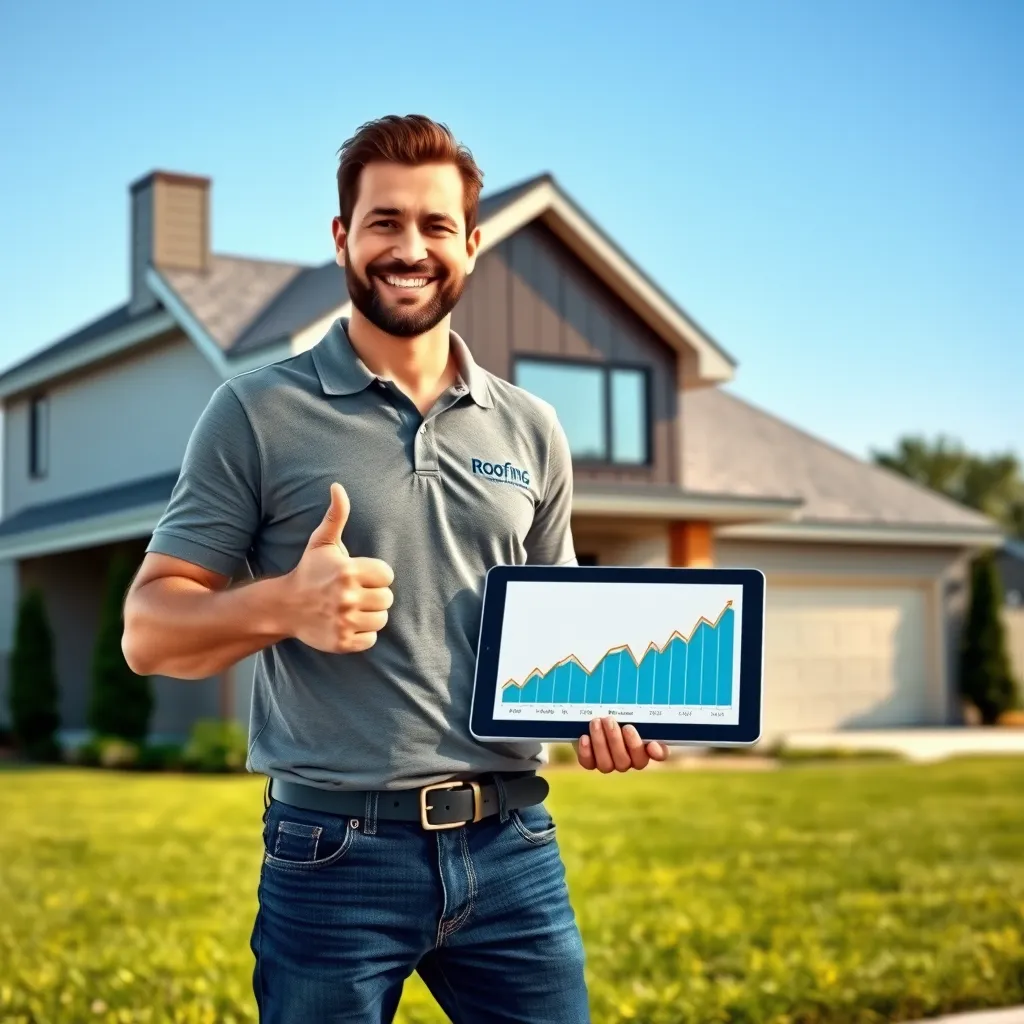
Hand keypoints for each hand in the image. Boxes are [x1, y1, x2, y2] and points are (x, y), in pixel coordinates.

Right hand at [281, 483, 394, 653]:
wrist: (284, 606)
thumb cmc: (309, 571)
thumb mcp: (322, 542)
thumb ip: (336, 515)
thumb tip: (338, 486)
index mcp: (349, 571)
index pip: (387, 576)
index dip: (376, 576)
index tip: (360, 576)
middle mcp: (347, 597)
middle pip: (387, 599)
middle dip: (374, 596)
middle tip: (355, 594)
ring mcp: (344, 621)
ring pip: (381, 620)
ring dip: (370, 615)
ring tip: (353, 608)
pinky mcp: (342, 642)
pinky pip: (371, 639)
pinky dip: (362, 634)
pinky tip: (348, 623)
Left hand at [574, 716, 668, 771]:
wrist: (594, 714)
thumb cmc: (616, 709)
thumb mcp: (629, 706)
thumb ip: (637, 710)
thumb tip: (644, 710)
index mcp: (645, 746)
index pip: (658, 754)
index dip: (657, 753)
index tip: (651, 743)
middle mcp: (629, 760)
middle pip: (626, 761)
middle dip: (616, 740)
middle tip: (610, 721)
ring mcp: (610, 763)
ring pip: (607, 765)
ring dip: (600, 743)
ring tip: (596, 722)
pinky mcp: (592, 762)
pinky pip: (589, 764)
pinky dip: (586, 751)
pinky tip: (585, 737)